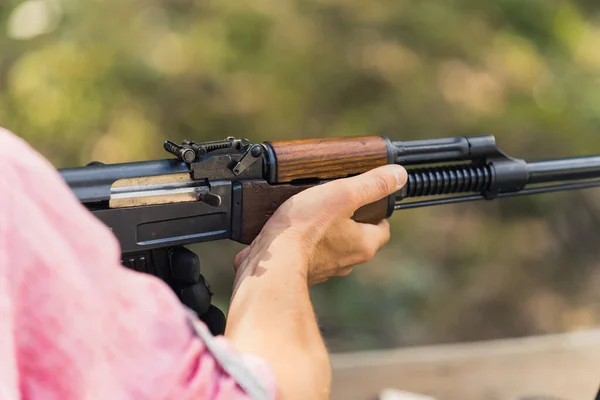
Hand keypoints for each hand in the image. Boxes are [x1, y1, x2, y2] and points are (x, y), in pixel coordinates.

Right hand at [234, 165, 407, 284]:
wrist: (272, 263)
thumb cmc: (305, 229)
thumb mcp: (343, 195)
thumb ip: (372, 184)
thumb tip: (399, 175)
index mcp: (363, 244)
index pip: (382, 228)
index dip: (377, 212)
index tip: (368, 200)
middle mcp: (348, 261)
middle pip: (357, 238)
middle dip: (349, 221)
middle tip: (336, 202)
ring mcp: (325, 269)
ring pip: (334, 247)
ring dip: (326, 234)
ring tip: (311, 214)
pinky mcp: (304, 272)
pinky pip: (310, 256)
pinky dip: (305, 244)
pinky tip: (292, 232)